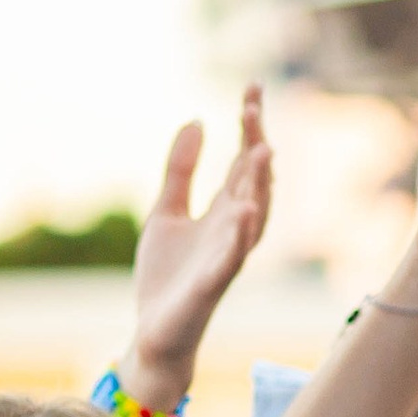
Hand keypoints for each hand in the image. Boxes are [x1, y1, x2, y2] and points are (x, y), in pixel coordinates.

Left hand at [119, 86, 271, 405]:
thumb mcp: (166, 211)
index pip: (241, 161)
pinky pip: (233, 257)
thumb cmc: (166, 275)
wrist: (156, 329)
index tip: (252, 87)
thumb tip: (197, 121)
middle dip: (254, 143)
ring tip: (261, 149)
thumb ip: (181, 170)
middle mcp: (233, 230)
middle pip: (252, 180)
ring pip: (252, 216)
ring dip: (258, 184)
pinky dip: (242, 234)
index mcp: (223, 212)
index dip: (248, 126)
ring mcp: (226, 256)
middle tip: (252, 103)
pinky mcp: (212, 283)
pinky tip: (246, 209)